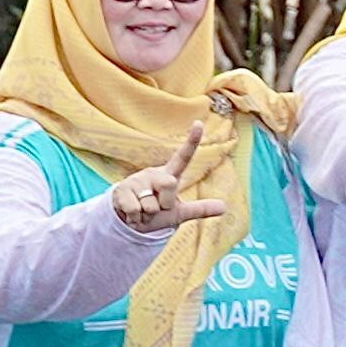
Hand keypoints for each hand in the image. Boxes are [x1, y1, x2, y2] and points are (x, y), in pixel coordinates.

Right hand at [110, 119, 228, 235]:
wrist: (129, 222)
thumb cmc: (157, 214)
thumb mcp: (178, 213)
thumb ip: (200, 209)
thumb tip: (224, 207)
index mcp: (169, 176)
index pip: (183, 157)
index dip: (192, 141)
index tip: (199, 123)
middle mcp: (153, 174)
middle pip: (170, 185)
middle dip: (164, 205)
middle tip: (157, 208)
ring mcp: (136, 181)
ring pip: (151, 204)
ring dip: (148, 215)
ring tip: (142, 212)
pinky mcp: (121, 190)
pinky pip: (135, 210)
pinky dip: (135, 218)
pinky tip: (132, 214)